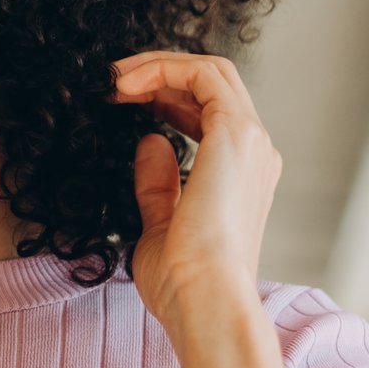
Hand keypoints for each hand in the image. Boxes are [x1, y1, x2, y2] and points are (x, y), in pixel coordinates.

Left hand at [104, 51, 281, 341]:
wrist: (206, 301)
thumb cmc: (183, 282)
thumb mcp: (159, 224)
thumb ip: (158, 184)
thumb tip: (149, 142)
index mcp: (242, 176)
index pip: (209, 114)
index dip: (165, 99)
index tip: (123, 103)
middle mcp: (255, 152)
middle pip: (212, 85)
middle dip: (160, 74)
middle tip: (114, 84)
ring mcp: (250, 140)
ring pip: (212, 72)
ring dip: (160, 66)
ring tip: (115, 79)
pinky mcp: (236, 133)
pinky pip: (203, 75)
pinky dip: (164, 69)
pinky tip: (126, 84)